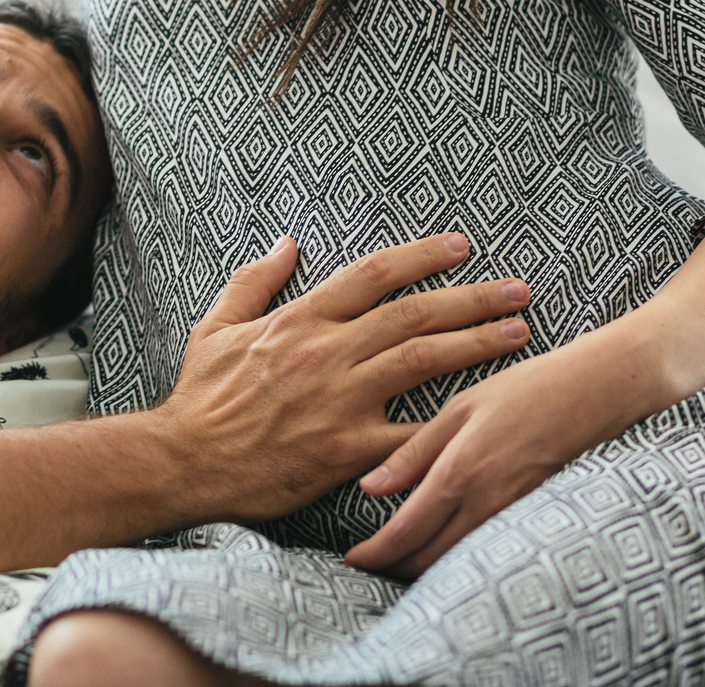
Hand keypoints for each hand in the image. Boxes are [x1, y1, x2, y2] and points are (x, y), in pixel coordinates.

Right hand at [157, 233, 531, 524]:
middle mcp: (327, 351)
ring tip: (519, 333)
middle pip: (414, 312)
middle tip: (516, 289)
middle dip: (472, 297)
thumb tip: (287, 243)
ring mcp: (340, 399)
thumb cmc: (201, 398)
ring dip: (477, 343)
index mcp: (300, 320)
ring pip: (424, 358)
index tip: (459, 247)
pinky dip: (448, 425)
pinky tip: (485, 415)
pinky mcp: (348, 448)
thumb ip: (254, 281)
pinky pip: (410, 435)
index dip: (421, 256)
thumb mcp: (216, 327)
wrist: (184, 461)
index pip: (373, 274)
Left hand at [344, 215, 704, 579]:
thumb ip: (414, 452)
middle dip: (394, 566)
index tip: (350, 559)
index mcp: (459, 471)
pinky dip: (459, 556)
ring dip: (424, 566)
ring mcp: (513, 514)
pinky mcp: (532, 515)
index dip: (374, 553)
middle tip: (365, 563)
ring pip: (458, 560)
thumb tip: (369, 490)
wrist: (601, 391)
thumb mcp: (460, 410)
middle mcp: (486, 502)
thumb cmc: (525, 389)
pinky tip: (443, 545)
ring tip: (396, 558)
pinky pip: (486, 549)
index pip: (406, 531)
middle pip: (429, 558)